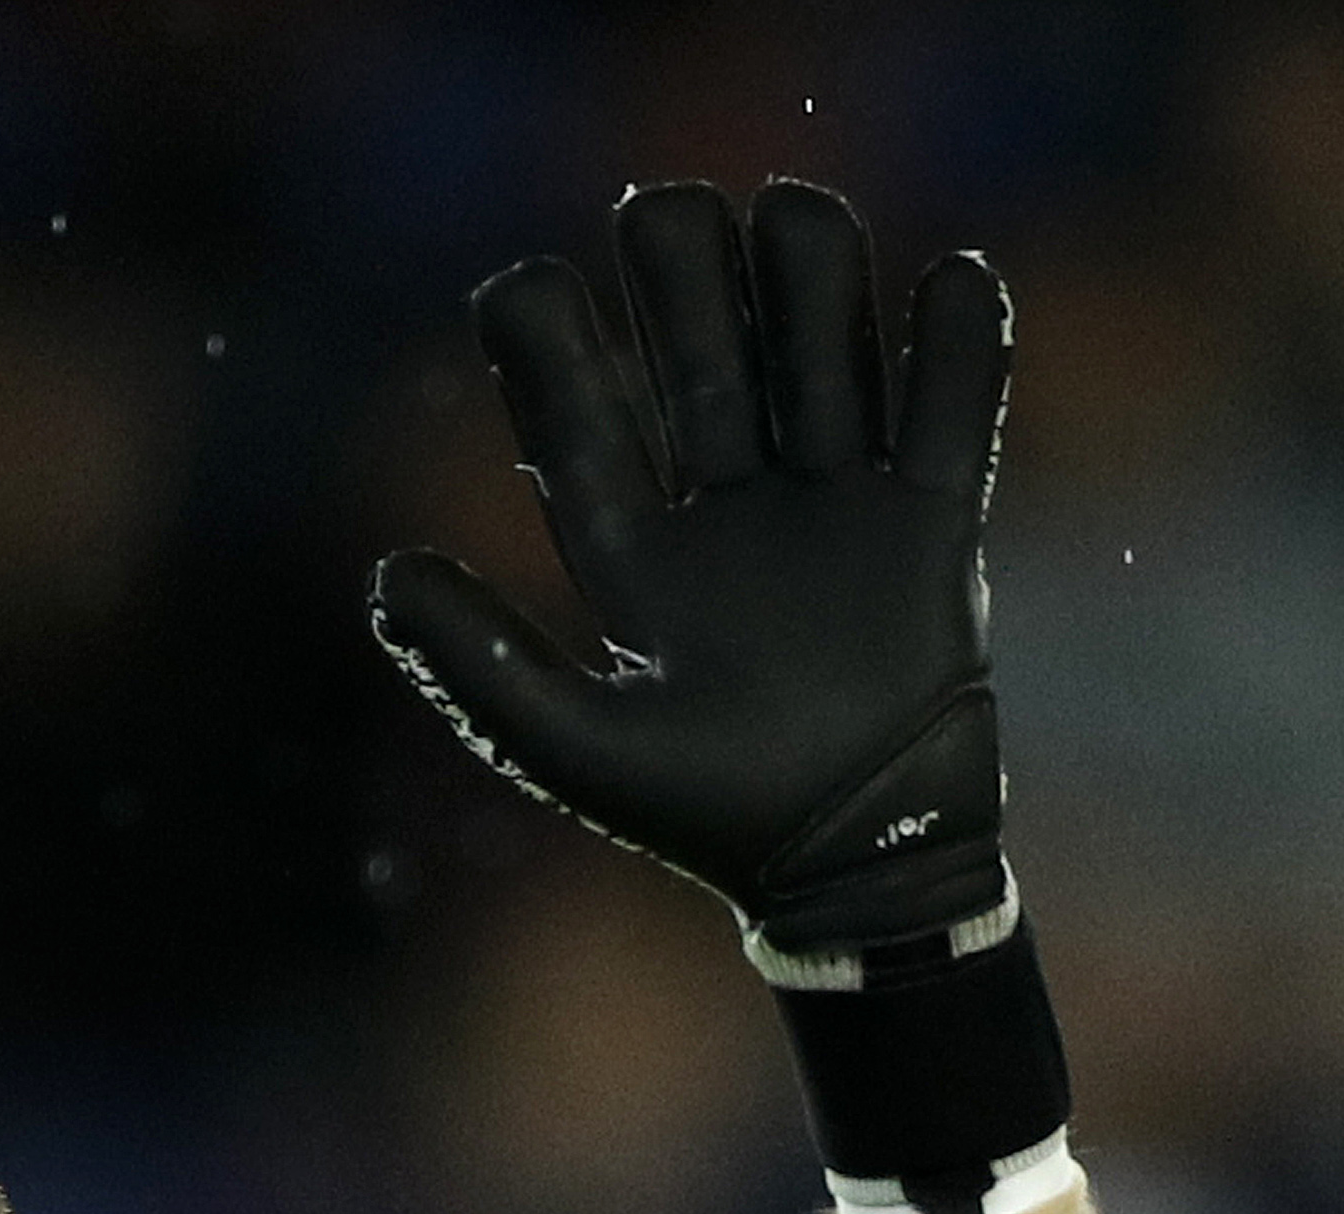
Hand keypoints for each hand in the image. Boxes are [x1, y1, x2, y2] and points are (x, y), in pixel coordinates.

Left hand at [371, 178, 1014, 959]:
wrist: (853, 871)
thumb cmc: (704, 819)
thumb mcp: (570, 745)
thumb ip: (478, 665)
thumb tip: (385, 573)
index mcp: (636, 555)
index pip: (582, 424)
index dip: (549, 349)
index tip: (521, 285)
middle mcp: (730, 513)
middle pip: (705, 361)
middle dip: (685, 284)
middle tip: (664, 212)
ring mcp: (832, 512)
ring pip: (822, 362)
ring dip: (813, 284)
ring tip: (794, 211)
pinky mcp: (930, 529)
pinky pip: (951, 418)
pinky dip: (958, 350)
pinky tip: (948, 282)